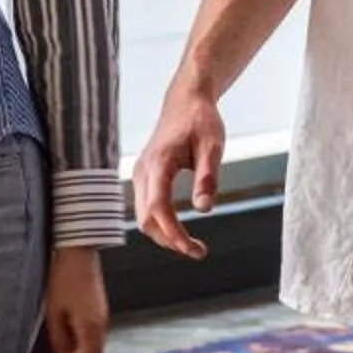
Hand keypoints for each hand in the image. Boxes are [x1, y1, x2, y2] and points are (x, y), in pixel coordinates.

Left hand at [42, 250, 107, 352]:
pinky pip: (93, 339)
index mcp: (90, 328)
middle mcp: (100, 326)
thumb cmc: (63, 281)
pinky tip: (69, 352)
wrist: (79, 253)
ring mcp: (102, 319)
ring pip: (94, 351)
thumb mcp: (53, 312)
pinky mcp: (99, 312)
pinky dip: (82, 350)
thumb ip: (59, 340)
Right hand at [132, 81, 225, 258]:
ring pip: (143, 217)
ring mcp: (140, 174)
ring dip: (165, 235)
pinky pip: (146, 208)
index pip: (158, 208)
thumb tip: (204, 209)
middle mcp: (143, 170)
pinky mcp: (143, 177)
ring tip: (193, 245)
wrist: (186, 101)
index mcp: (159, 162)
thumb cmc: (201, 121)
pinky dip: (160, 224)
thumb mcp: (213, 146)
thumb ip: (208, 177)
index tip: (193, 249)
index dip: (173, 233)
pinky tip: (180, 230)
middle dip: (170, 240)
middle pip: (147, 219)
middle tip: (199, 251)